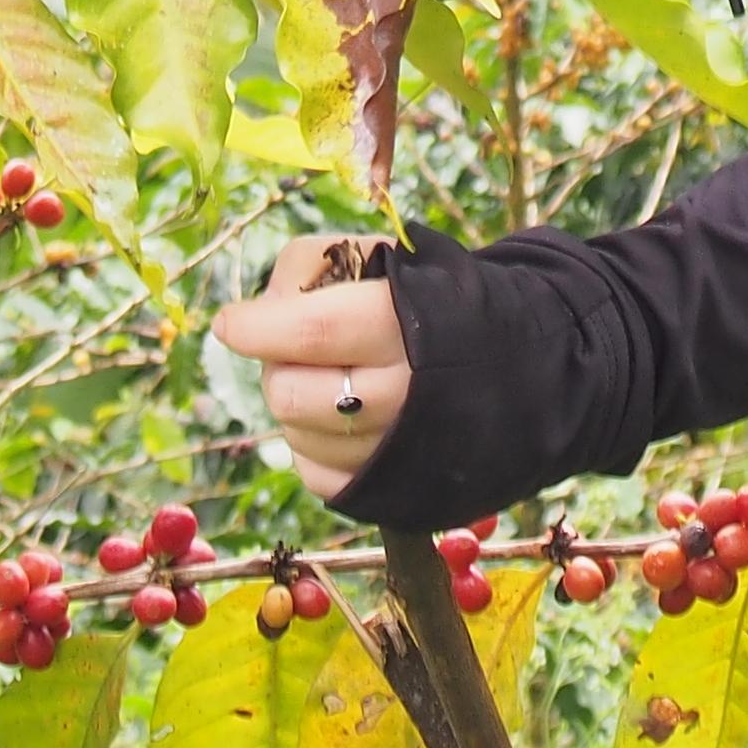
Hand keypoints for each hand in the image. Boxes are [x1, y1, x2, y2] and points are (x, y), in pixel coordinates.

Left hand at [214, 236, 410, 501]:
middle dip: (276, 365)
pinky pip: (314, 473)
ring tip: (329, 377)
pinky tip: (340, 415)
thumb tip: (258, 312)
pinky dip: (312, 443)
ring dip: (295, 403)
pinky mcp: (388, 491)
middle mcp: (404, 397)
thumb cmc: (434, 300)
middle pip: (292, 393)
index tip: (229, 323)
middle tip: (293, 346)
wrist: (518, 368)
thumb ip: (315, 265)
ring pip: (296, 435)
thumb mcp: (387, 256)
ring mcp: (396, 453)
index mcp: (406, 327)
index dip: (257, 328)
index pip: (310, 333)